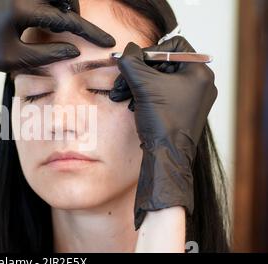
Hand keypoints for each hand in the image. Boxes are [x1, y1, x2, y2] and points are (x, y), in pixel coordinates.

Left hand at [0, 0, 115, 71]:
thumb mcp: (11, 58)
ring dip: (64, 2)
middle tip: (80, 29)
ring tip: (64, 18)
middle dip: (76, 11)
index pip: (65, 19)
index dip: (89, 32)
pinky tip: (47, 11)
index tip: (107, 41)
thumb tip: (73, 50)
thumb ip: (45, 54)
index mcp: (19, 9)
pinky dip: (50, 2)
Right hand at [109, 37, 217, 228]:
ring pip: (163, 81)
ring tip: (122, 94)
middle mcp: (201, 84)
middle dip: (141, 72)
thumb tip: (127, 49)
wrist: (167, 155)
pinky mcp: (186, 111)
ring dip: (141, 85)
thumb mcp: (143, 85)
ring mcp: (195, 99)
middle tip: (123, 80)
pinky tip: (133, 104)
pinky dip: (149, 96)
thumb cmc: (163, 121)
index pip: (175, 47)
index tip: (135, 63)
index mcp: (199, 72)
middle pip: (167, 64)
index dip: (151, 52)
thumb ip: (132, 62)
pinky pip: (166, 95)